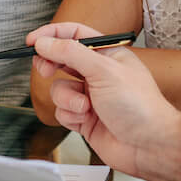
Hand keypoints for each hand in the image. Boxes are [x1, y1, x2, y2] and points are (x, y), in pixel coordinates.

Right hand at [28, 22, 180, 180]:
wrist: (148, 145)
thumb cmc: (139, 105)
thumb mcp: (103, 70)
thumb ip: (70, 53)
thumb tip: (44, 43)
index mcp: (108, 54)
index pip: (74, 35)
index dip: (52, 35)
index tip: (32, 41)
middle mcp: (98, 73)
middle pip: (62, 60)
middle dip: (51, 65)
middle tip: (45, 70)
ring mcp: (90, 96)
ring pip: (59, 89)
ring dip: (68, 98)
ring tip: (85, 107)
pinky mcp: (84, 118)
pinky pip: (62, 111)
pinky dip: (70, 115)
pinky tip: (86, 120)